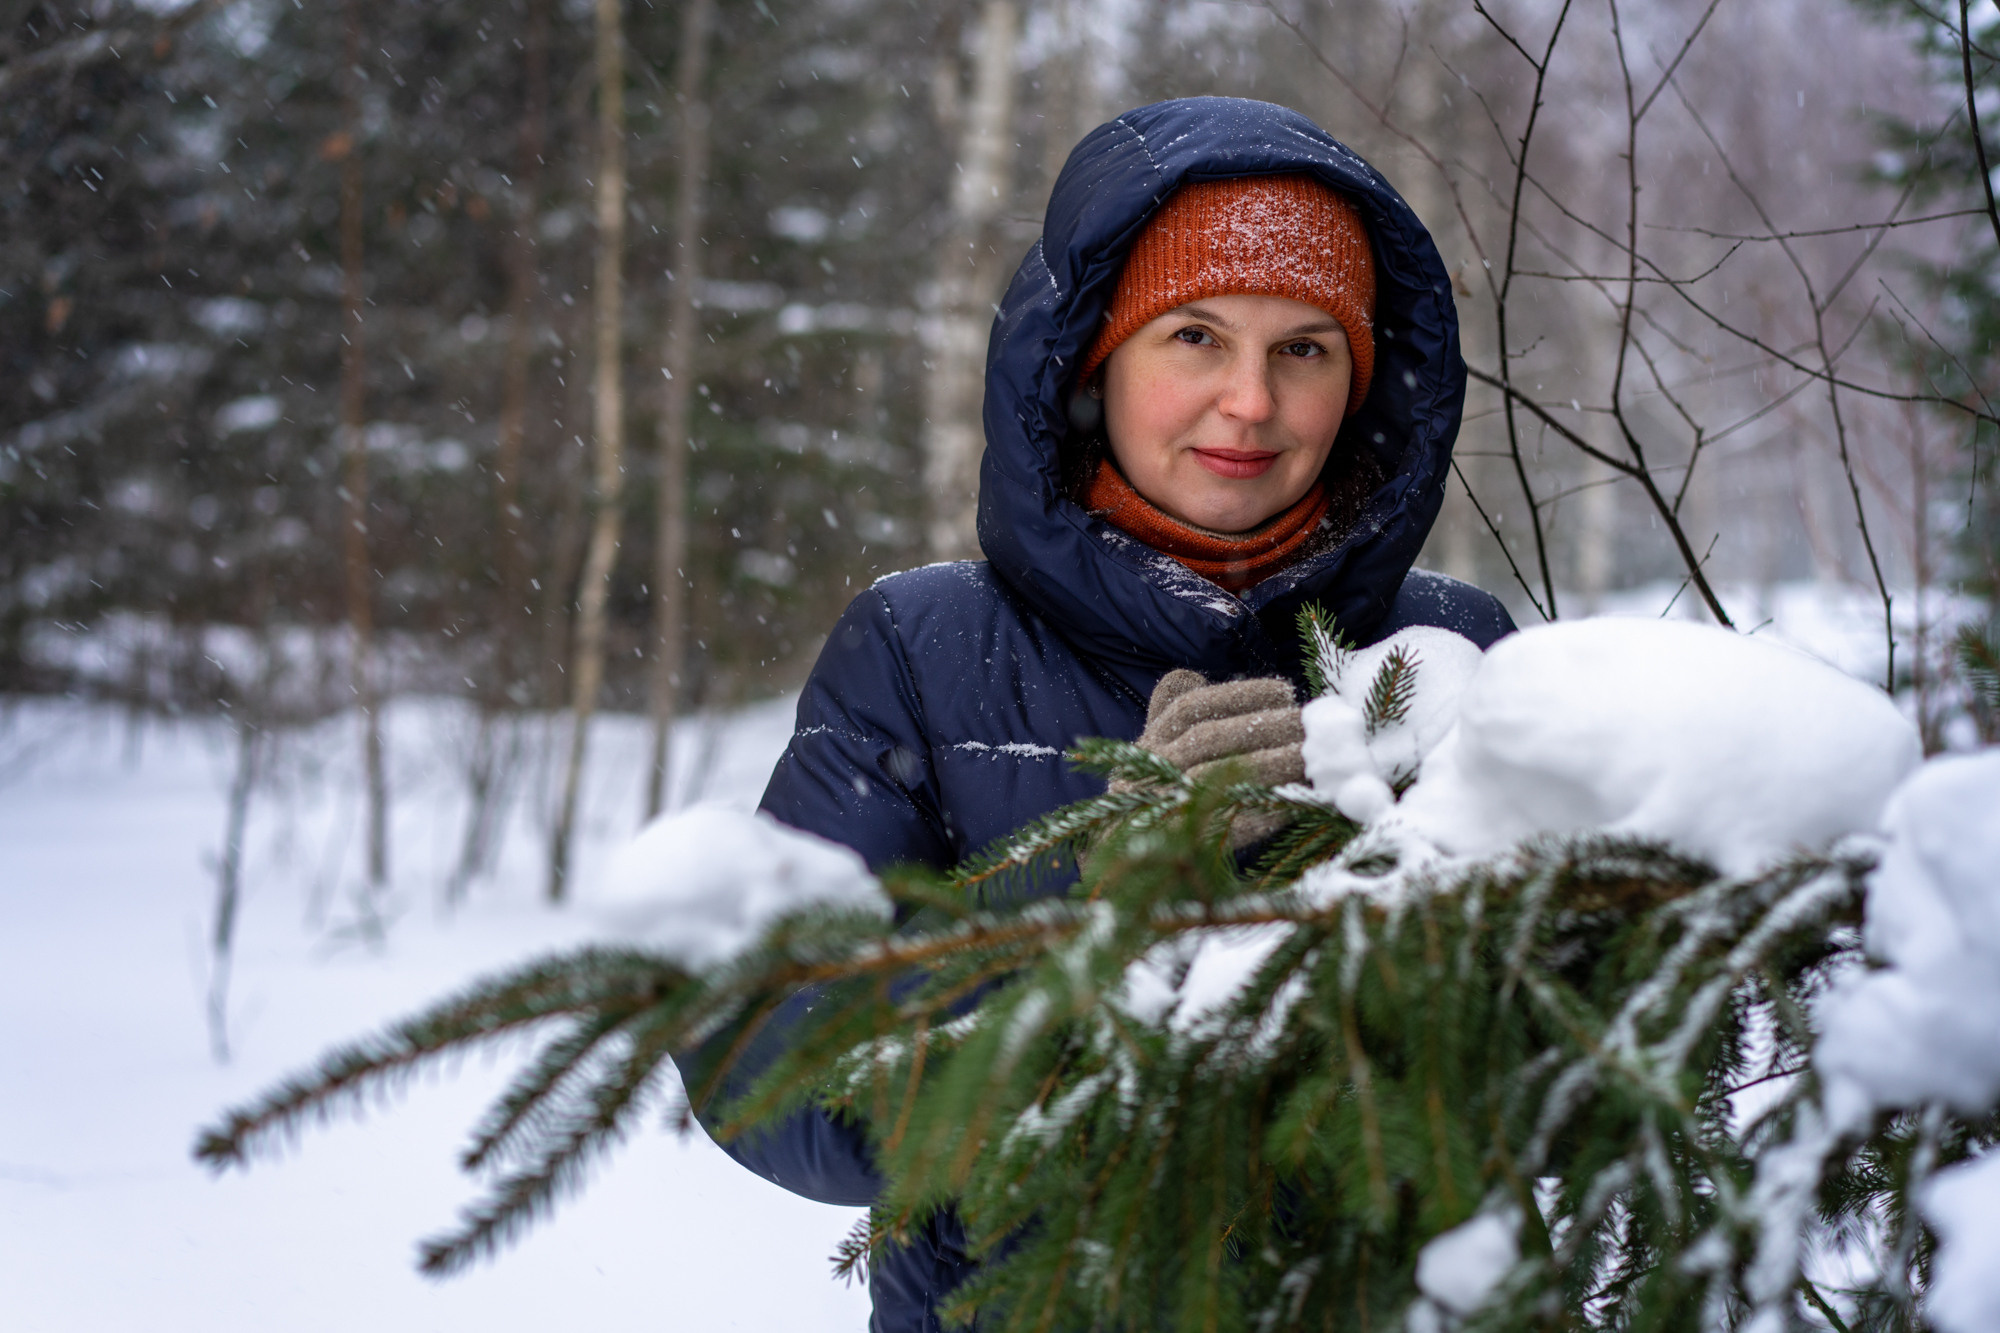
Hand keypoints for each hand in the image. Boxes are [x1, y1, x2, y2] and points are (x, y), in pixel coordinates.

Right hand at [1116, 669, 1304, 846]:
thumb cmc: (1154, 790)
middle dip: (1263, 726)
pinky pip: (1225, 824)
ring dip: (1268, 764)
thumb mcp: (1154, 746)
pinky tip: (1293, 802)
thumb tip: (1191, 676)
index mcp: (1150, 741)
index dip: (1240, 695)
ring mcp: (1164, 806)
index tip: (1284, 692)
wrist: (1129, 861)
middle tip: (1307, 724)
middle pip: (1209, 737)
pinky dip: (1260, 811)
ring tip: (1308, 758)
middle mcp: (1152, 769)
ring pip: (1216, 776)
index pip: (1191, 707)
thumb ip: (1169, 710)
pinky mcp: (1185, 842)